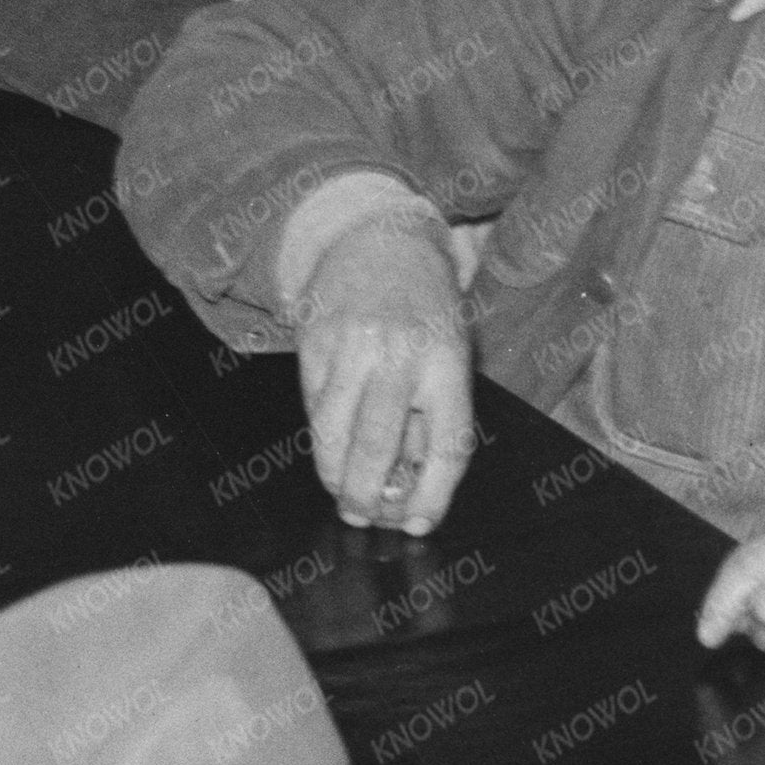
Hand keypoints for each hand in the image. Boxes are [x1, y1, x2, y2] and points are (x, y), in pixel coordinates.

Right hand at [291, 200, 473, 532]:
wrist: (378, 241)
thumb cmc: (424, 309)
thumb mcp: (450, 354)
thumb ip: (434, 415)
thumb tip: (410, 487)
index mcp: (448, 360)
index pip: (446, 444)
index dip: (432, 495)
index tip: (418, 524)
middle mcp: (399, 352)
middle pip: (378, 445)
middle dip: (367, 496)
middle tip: (362, 518)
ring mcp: (352, 345)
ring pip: (334, 432)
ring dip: (335, 474)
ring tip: (342, 492)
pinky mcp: (314, 341)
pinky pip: (314, 407)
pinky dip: (321, 436)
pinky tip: (330, 447)